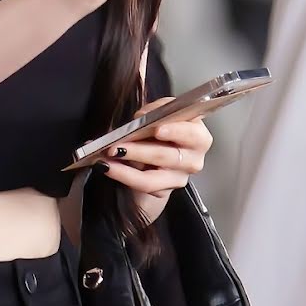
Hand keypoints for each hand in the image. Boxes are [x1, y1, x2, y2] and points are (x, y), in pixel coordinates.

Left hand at [96, 98, 211, 223]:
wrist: (157, 151)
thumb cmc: (162, 127)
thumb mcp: (159, 113)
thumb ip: (153, 112)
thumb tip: (140, 119)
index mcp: (198, 136)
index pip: (191, 135)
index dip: (175, 131)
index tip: (157, 129)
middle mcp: (193, 160)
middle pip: (167, 157)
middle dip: (139, 151)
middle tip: (116, 146)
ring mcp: (179, 178)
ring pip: (151, 179)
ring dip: (125, 170)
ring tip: (106, 160)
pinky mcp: (164, 192)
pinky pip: (141, 187)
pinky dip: (121, 176)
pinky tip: (107, 167)